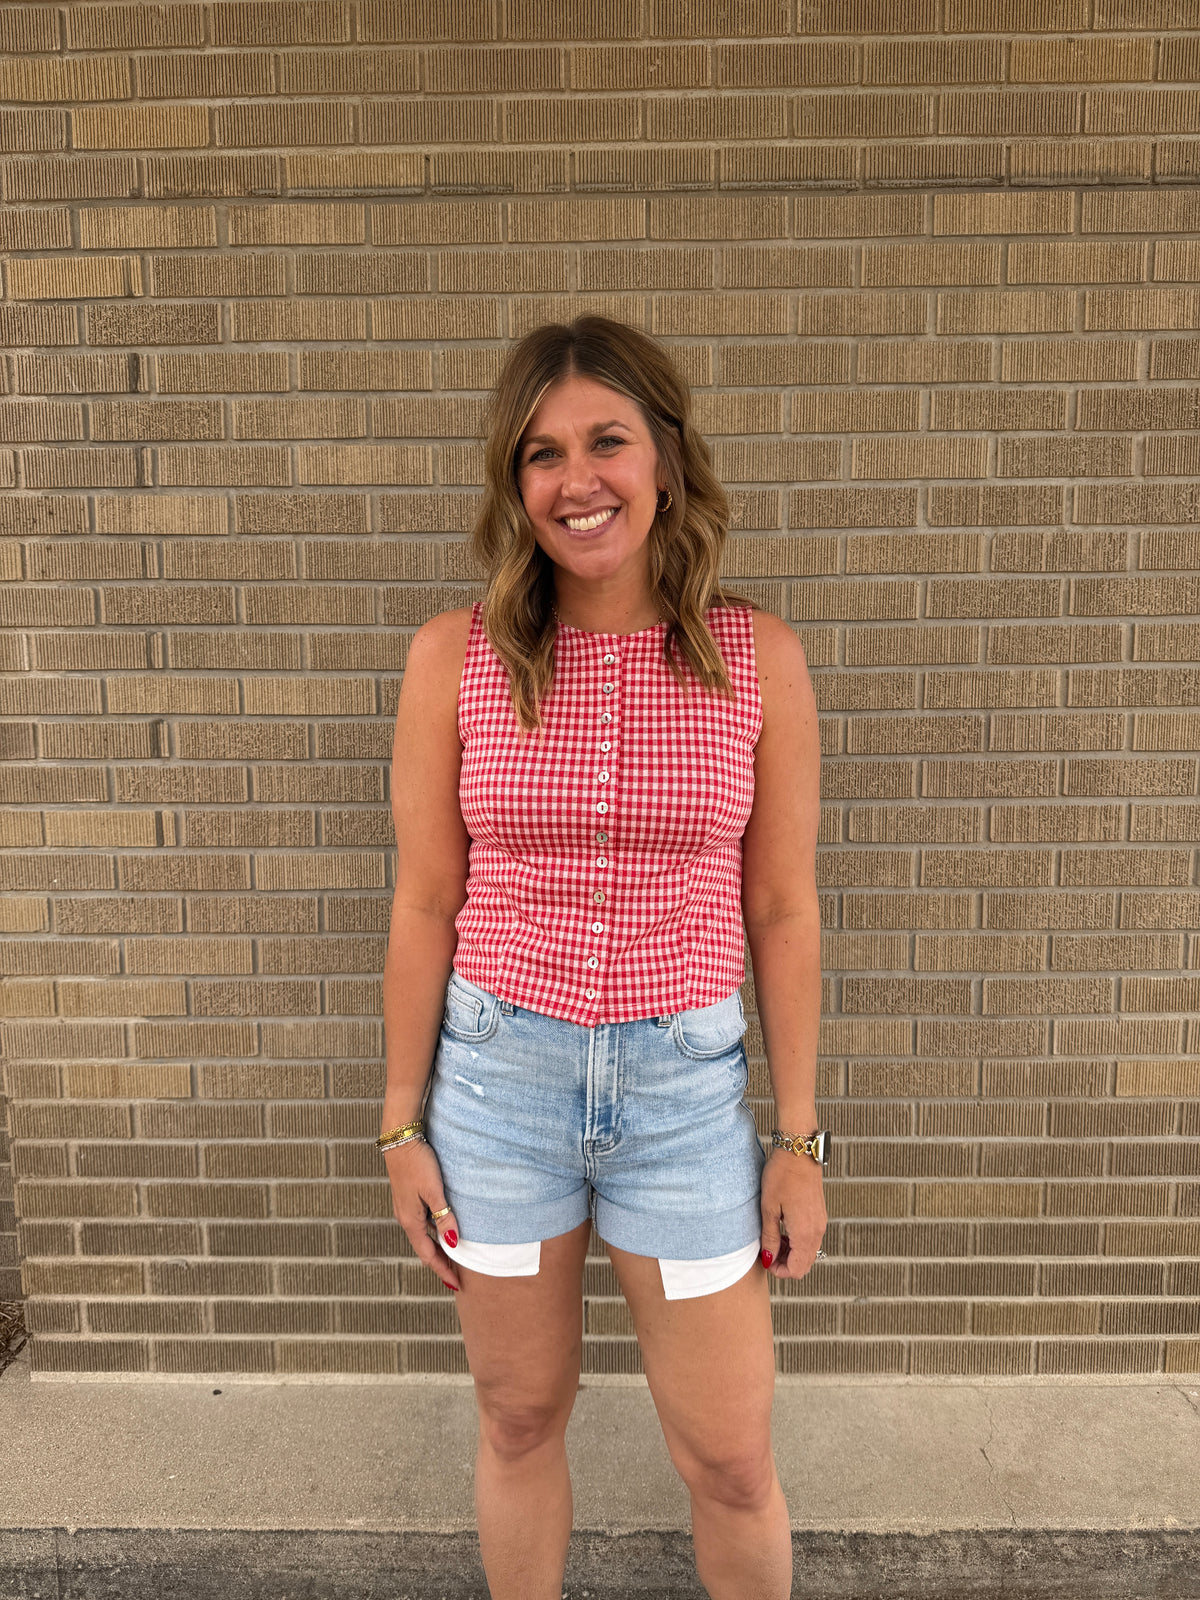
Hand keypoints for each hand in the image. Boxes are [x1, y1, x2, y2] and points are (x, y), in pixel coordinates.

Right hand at [383, 1138, 461, 1292]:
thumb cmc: (417, 1163)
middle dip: (440, 1263)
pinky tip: (442, 1229)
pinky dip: (433, 1232)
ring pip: (423, 1236)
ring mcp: (405, 1208)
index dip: (442, 1270)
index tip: (456, 1284)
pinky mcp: (408, 1198)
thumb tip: (453, 1242)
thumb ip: (444, 1216)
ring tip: (453, 1257)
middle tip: (457, 1276)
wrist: (399, 1139)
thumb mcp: (434, 1191)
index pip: (428, 1254)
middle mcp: (405, 1218)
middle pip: (424, 1248)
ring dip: (436, 1248)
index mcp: (410, 1220)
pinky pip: (422, 1223)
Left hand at [759, 1147, 826, 1281]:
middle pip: (805, 1264)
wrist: (799, 1152)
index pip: (797, 1270)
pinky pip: (812, 1239)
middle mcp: (817, 1231)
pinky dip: (798, 1241)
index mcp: (805, 1233)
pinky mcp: (820, 1214)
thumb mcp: (769, 1208)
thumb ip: (770, 1237)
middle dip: (786, 1264)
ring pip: (809, 1252)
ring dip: (792, 1253)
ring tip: (774, 1238)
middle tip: (768, 1250)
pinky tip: (784, 1228)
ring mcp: (821, 1222)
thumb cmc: (781, 1176)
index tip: (765, 1259)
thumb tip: (768, 1259)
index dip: (779, 1271)